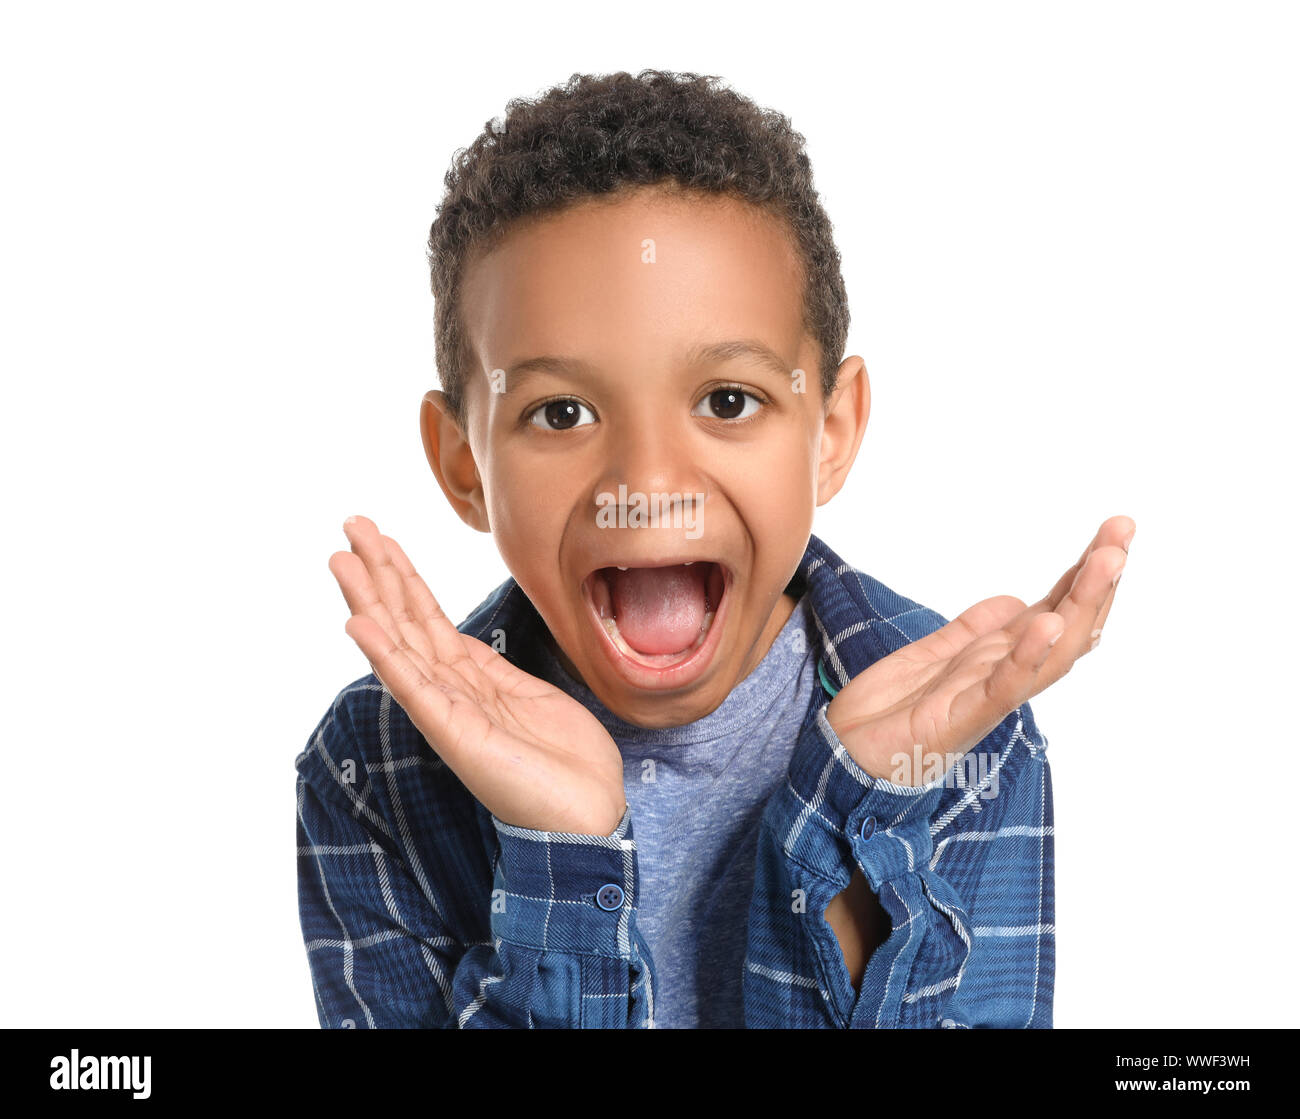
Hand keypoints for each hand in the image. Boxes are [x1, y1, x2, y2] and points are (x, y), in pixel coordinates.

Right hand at [328, 515, 626, 835]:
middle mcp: (450, 690)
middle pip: (406, 619)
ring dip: (370, 600)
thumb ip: (491, 670)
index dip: (402, 574)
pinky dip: (386, 656)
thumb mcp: (528, 697)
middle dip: (378, 571)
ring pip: (400, 644)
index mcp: (470, 677)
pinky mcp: (455, 735)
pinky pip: (415, 689)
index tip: (379, 536)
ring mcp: (448, 712)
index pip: (426, 615)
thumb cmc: (564, 762)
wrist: (587, 815)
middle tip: (349, 524)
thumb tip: (463, 642)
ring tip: (342, 559)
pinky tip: (361, 626)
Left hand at [825, 515, 1134, 782]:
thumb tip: (1017, 600)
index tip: (1115, 531)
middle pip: (1066, 626)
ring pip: (1050, 654)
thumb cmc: (888, 715)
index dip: (1083, 574)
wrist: (844, 761)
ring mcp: (986, 702)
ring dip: (1080, 606)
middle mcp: (1002, 679)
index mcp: (996, 661)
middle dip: (1097, 581)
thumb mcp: (933, 655)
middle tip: (1123, 532)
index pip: (1054, 610)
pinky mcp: (959, 722)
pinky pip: (1001, 688)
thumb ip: (975, 630)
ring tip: (1106, 562)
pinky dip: (1027, 657)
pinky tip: (1048, 624)